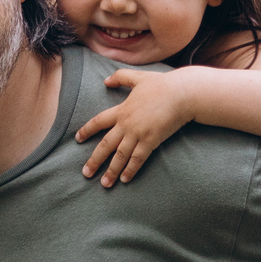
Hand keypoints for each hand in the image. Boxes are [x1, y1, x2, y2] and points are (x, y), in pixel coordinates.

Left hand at [75, 70, 195, 187]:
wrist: (182, 93)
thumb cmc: (162, 84)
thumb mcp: (138, 77)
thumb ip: (121, 77)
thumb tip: (105, 80)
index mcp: (122, 110)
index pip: (98, 121)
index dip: (87, 130)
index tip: (78, 139)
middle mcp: (126, 124)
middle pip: (106, 144)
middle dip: (95, 160)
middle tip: (86, 173)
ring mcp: (138, 134)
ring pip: (120, 156)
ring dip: (111, 171)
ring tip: (104, 184)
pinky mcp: (151, 141)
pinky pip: (138, 159)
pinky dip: (130, 170)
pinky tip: (125, 180)